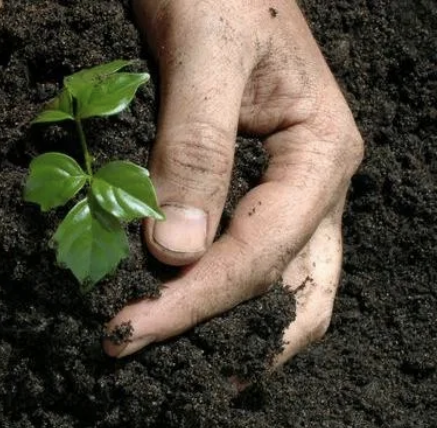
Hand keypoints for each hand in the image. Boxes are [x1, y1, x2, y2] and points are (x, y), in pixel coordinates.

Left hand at [104, 0, 362, 365]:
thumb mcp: (206, 55)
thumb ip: (194, 149)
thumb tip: (173, 250)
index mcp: (319, 153)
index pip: (262, 253)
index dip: (196, 300)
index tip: (127, 329)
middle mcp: (314, 184)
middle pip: (288, 291)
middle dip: (219, 335)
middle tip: (139, 352)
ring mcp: (286, 191)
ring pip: (276, 286)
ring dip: (222, 326)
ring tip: (159, 352)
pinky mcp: (251, 189)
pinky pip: (246, 258)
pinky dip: (211, 292)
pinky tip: (170, 305)